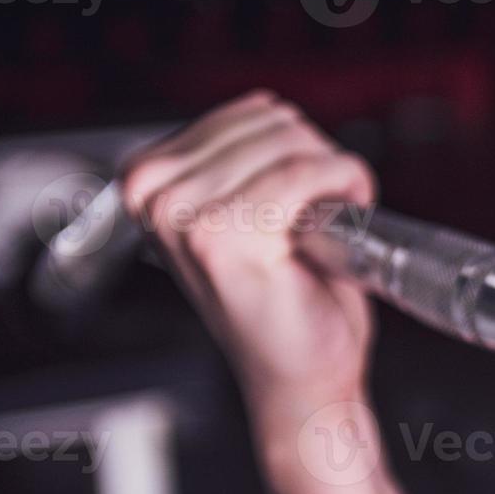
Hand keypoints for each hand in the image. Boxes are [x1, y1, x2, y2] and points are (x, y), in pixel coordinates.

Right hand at [121, 90, 376, 429]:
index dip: (302, 150)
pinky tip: (340, 224)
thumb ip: (245, 159)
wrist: (304, 379)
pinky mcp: (222, 235)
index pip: (250, 114)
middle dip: (318, 162)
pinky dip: (342, 185)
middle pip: (272, 123)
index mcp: (152, 180)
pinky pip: (303, 172)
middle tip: (327, 217)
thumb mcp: (250, 211)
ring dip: (332, 177)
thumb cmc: (289, 307)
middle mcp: (157, 193)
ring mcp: (184, 214)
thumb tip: (276, 117)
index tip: (313, 193)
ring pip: (290, 142)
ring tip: (327, 227)